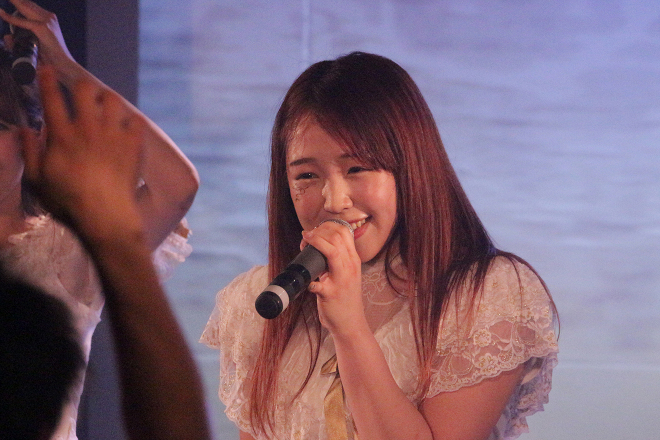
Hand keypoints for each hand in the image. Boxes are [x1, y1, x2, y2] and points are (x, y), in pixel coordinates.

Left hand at [0, 0, 73, 67]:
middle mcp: (49, 17)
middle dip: (15, 0)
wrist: (64, 65)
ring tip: (3, 5)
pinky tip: (1, 13)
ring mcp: (46, 21)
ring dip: (13, 1)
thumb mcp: (38, 44)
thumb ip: (22, 40)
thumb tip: (7, 37)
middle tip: (8, 0)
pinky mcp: (41, 28)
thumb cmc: (52, 58)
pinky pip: (21, 21)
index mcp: (49, 19)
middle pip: (26, 3)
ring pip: (23, 6)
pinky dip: (9, 18)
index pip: (29, 5)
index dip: (19, 2)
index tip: (12, 2)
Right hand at [21, 66, 145, 243]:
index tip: (47, 68)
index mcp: (62, 135)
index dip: (47, 80)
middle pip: (85, 90)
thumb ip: (30, 151)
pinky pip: (136, 120)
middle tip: (83, 94)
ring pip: (113, 99)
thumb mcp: (38, 179)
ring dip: (108, 100)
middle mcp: (88, 127)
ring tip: (106, 108)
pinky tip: (127, 128)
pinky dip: (131, 121)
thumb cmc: (68, 199)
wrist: (105, 213)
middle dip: (83, 86)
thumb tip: (24, 129)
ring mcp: (113, 134)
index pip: (52, 99)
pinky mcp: (133, 143)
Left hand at [301, 221, 366, 336]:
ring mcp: (342, 280)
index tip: (315, 231)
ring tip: (303, 246)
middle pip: (336, 237)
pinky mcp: (331, 294)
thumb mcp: (346, 273)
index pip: (344, 232)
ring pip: (331, 251)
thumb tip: (317, 243)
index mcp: (353, 260)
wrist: (350, 322)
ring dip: (314, 244)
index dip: (326, 226)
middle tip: (306, 238)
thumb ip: (337, 259)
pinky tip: (307, 282)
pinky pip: (318, 282)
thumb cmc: (344, 296)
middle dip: (317, 232)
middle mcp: (350, 267)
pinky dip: (310, 280)